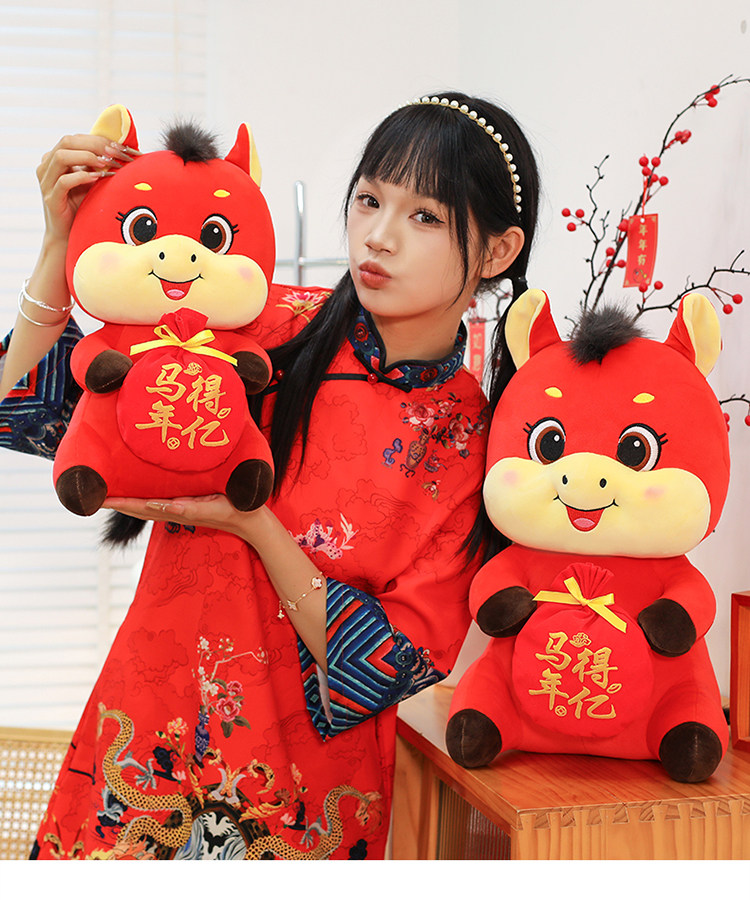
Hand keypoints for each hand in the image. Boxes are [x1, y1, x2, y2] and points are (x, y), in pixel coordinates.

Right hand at [37, 133, 137, 243]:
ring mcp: (46, 182)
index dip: (101, 140)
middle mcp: (47, 166)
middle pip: (67, 141)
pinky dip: (82, 176)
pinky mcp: (51, 198)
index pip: (78, 138)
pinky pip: (63, 181)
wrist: (69, 236)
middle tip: (117, 154)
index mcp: (57, 158)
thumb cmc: (83, 207)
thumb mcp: (93, 181)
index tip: (123, 148)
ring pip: (61, 156)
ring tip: (108, 164)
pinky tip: (98, 177)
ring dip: (88, 157)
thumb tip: (124, 151)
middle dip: (96, 145)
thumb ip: (99, 165)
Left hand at [102, 494, 267, 542]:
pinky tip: (140, 492)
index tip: (97, 498)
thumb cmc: (235, 511)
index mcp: (176, 510)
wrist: (252, 520)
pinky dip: (143, 498)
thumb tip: (164, 506)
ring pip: (145, 505)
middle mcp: (174, 510)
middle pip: (137, 508)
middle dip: (116, 502)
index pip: (140, 507)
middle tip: (93, 495)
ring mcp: (180, 508)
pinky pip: (158, 501)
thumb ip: (189, 508)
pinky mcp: (187, 505)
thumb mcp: (212, 508)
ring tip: (110, 492)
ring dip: (127, 501)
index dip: (118, 503)